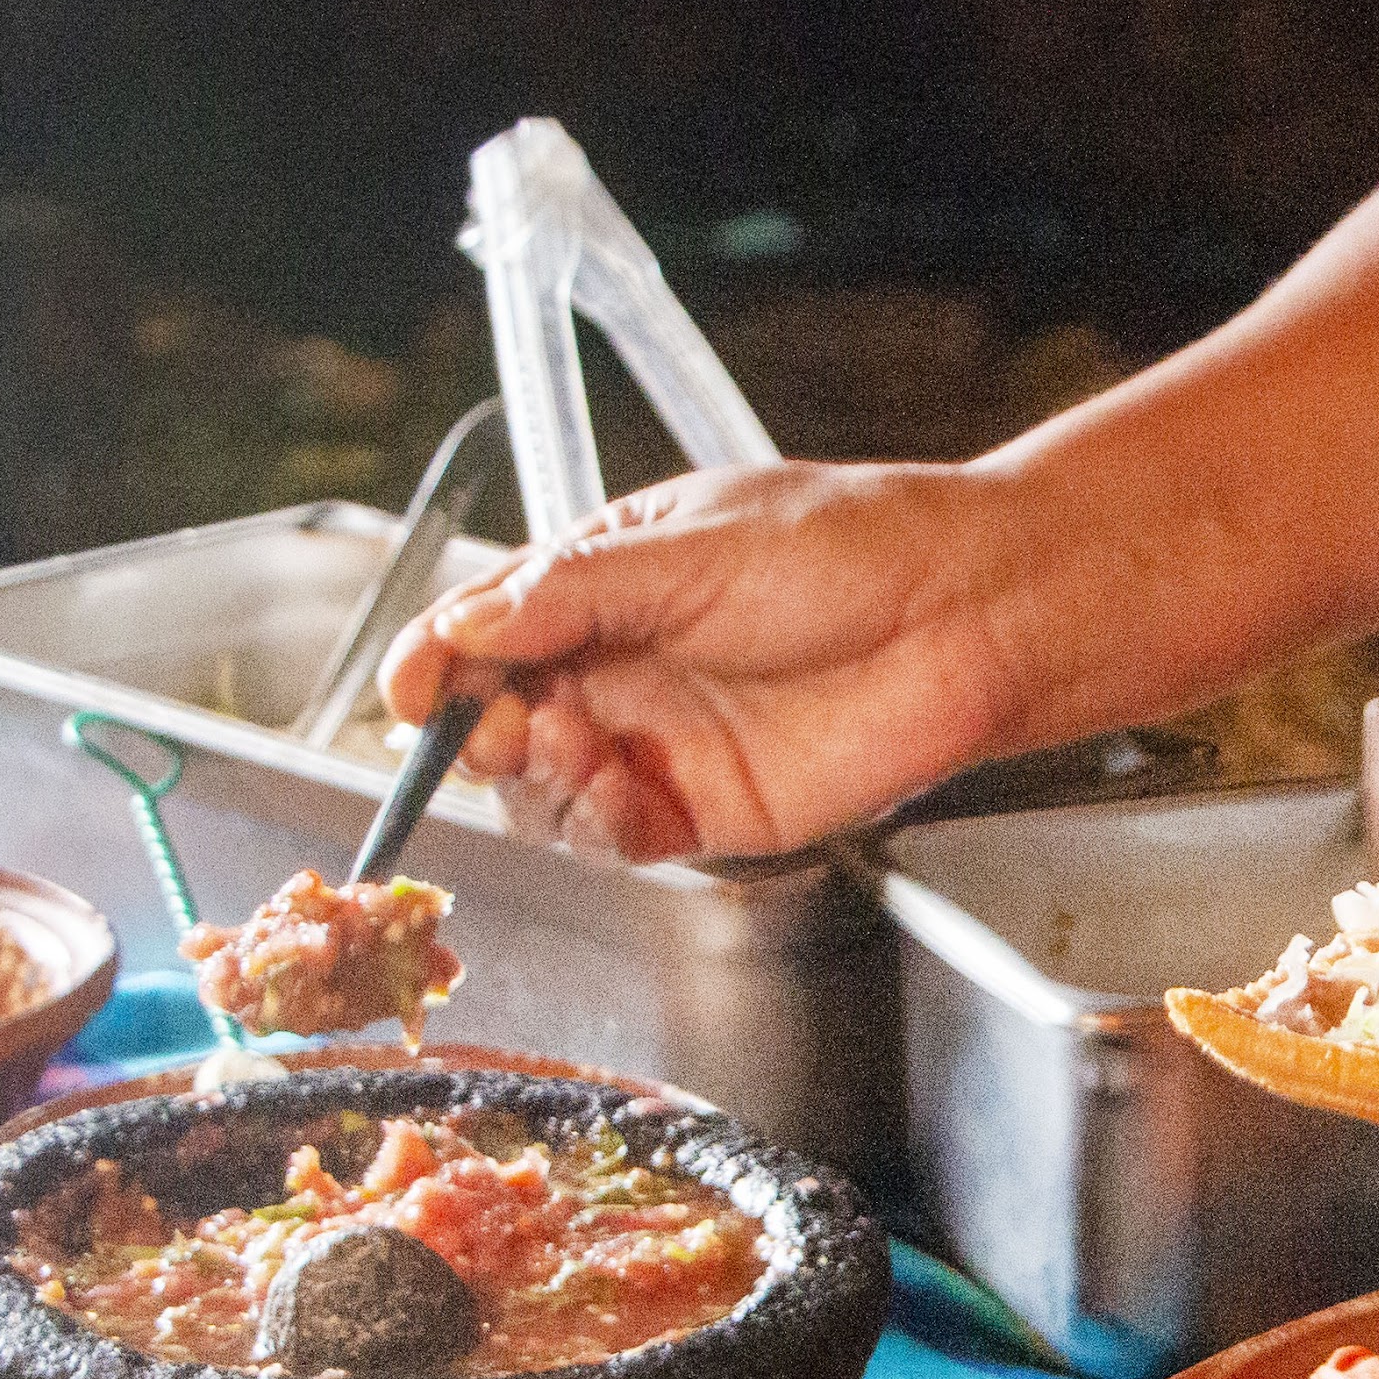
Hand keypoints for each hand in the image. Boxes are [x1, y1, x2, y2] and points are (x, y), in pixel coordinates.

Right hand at [380, 458, 1030, 861]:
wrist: (967, 613)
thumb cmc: (852, 548)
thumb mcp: (692, 543)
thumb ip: (571, 590)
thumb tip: (463, 624)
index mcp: (604, 582)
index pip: (483, 629)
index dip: (434, 661)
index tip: (411, 689)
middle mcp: (621, 666)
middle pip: (498, 720)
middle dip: (478, 729)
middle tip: (502, 723)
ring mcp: (661, 741)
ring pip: (546, 791)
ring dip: (537, 779)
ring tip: (576, 742)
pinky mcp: (708, 808)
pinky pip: (619, 835)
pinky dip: (600, 822)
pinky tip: (620, 787)